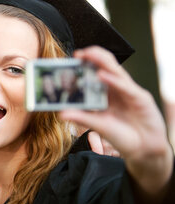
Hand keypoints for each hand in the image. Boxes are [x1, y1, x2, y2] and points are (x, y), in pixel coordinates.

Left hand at [59, 46, 172, 195]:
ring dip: (101, 62)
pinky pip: (125, 87)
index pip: (95, 74)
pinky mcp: (140, 98)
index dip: (85, 66)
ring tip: (87, 55)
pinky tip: (102, 75)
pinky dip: (113, 80)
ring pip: (115, 71)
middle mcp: (118, 89)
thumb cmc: (121, 136)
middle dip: (92, 58)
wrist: (143, 149)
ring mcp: (129, 92)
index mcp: (107, 93)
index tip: (69, 61)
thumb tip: (60, 113)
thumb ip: (81, 118)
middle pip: (105, 67)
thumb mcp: (98, 126)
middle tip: (77, 54)